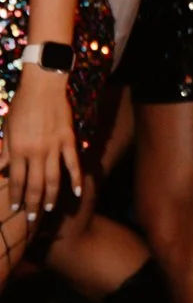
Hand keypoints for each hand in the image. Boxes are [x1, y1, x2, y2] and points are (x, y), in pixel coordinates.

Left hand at [1, 63, 77, 223]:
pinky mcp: (68, 140)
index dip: (15, 196)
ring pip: (53, 179)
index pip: (16, 180)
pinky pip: (73, 164)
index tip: (14, 209)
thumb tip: (0, 170)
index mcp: (18, 149)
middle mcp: (36, 152)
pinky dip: (75, 179)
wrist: (43, 85)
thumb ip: (5, 151)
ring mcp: (54, 147)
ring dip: (49, 197)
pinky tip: (76, 192)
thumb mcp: (8, 128)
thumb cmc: (22, 105)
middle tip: (30, 218)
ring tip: (47, 209)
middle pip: (34, 185)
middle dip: (31, 204)